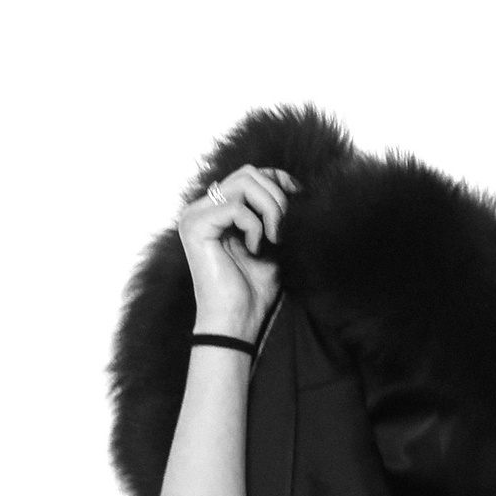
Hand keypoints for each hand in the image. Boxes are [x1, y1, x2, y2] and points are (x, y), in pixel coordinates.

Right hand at [176, 164, 297, 342]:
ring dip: (270, 210)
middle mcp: (202, 207)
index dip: (278, 180)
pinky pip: (236, 207)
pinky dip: (254, 227)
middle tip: (283, 231)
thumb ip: (274, 216)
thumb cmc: (252, 292)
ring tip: (274, 239)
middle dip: (276, 198)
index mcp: (217, 210)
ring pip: (244, 183)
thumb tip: (293, 188)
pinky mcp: (195, 226)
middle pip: (248, 172)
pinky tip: (255, 249)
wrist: (236, 323)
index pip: (250, 174)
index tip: (300, 199)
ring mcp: (195, 215)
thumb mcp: (271, 245)